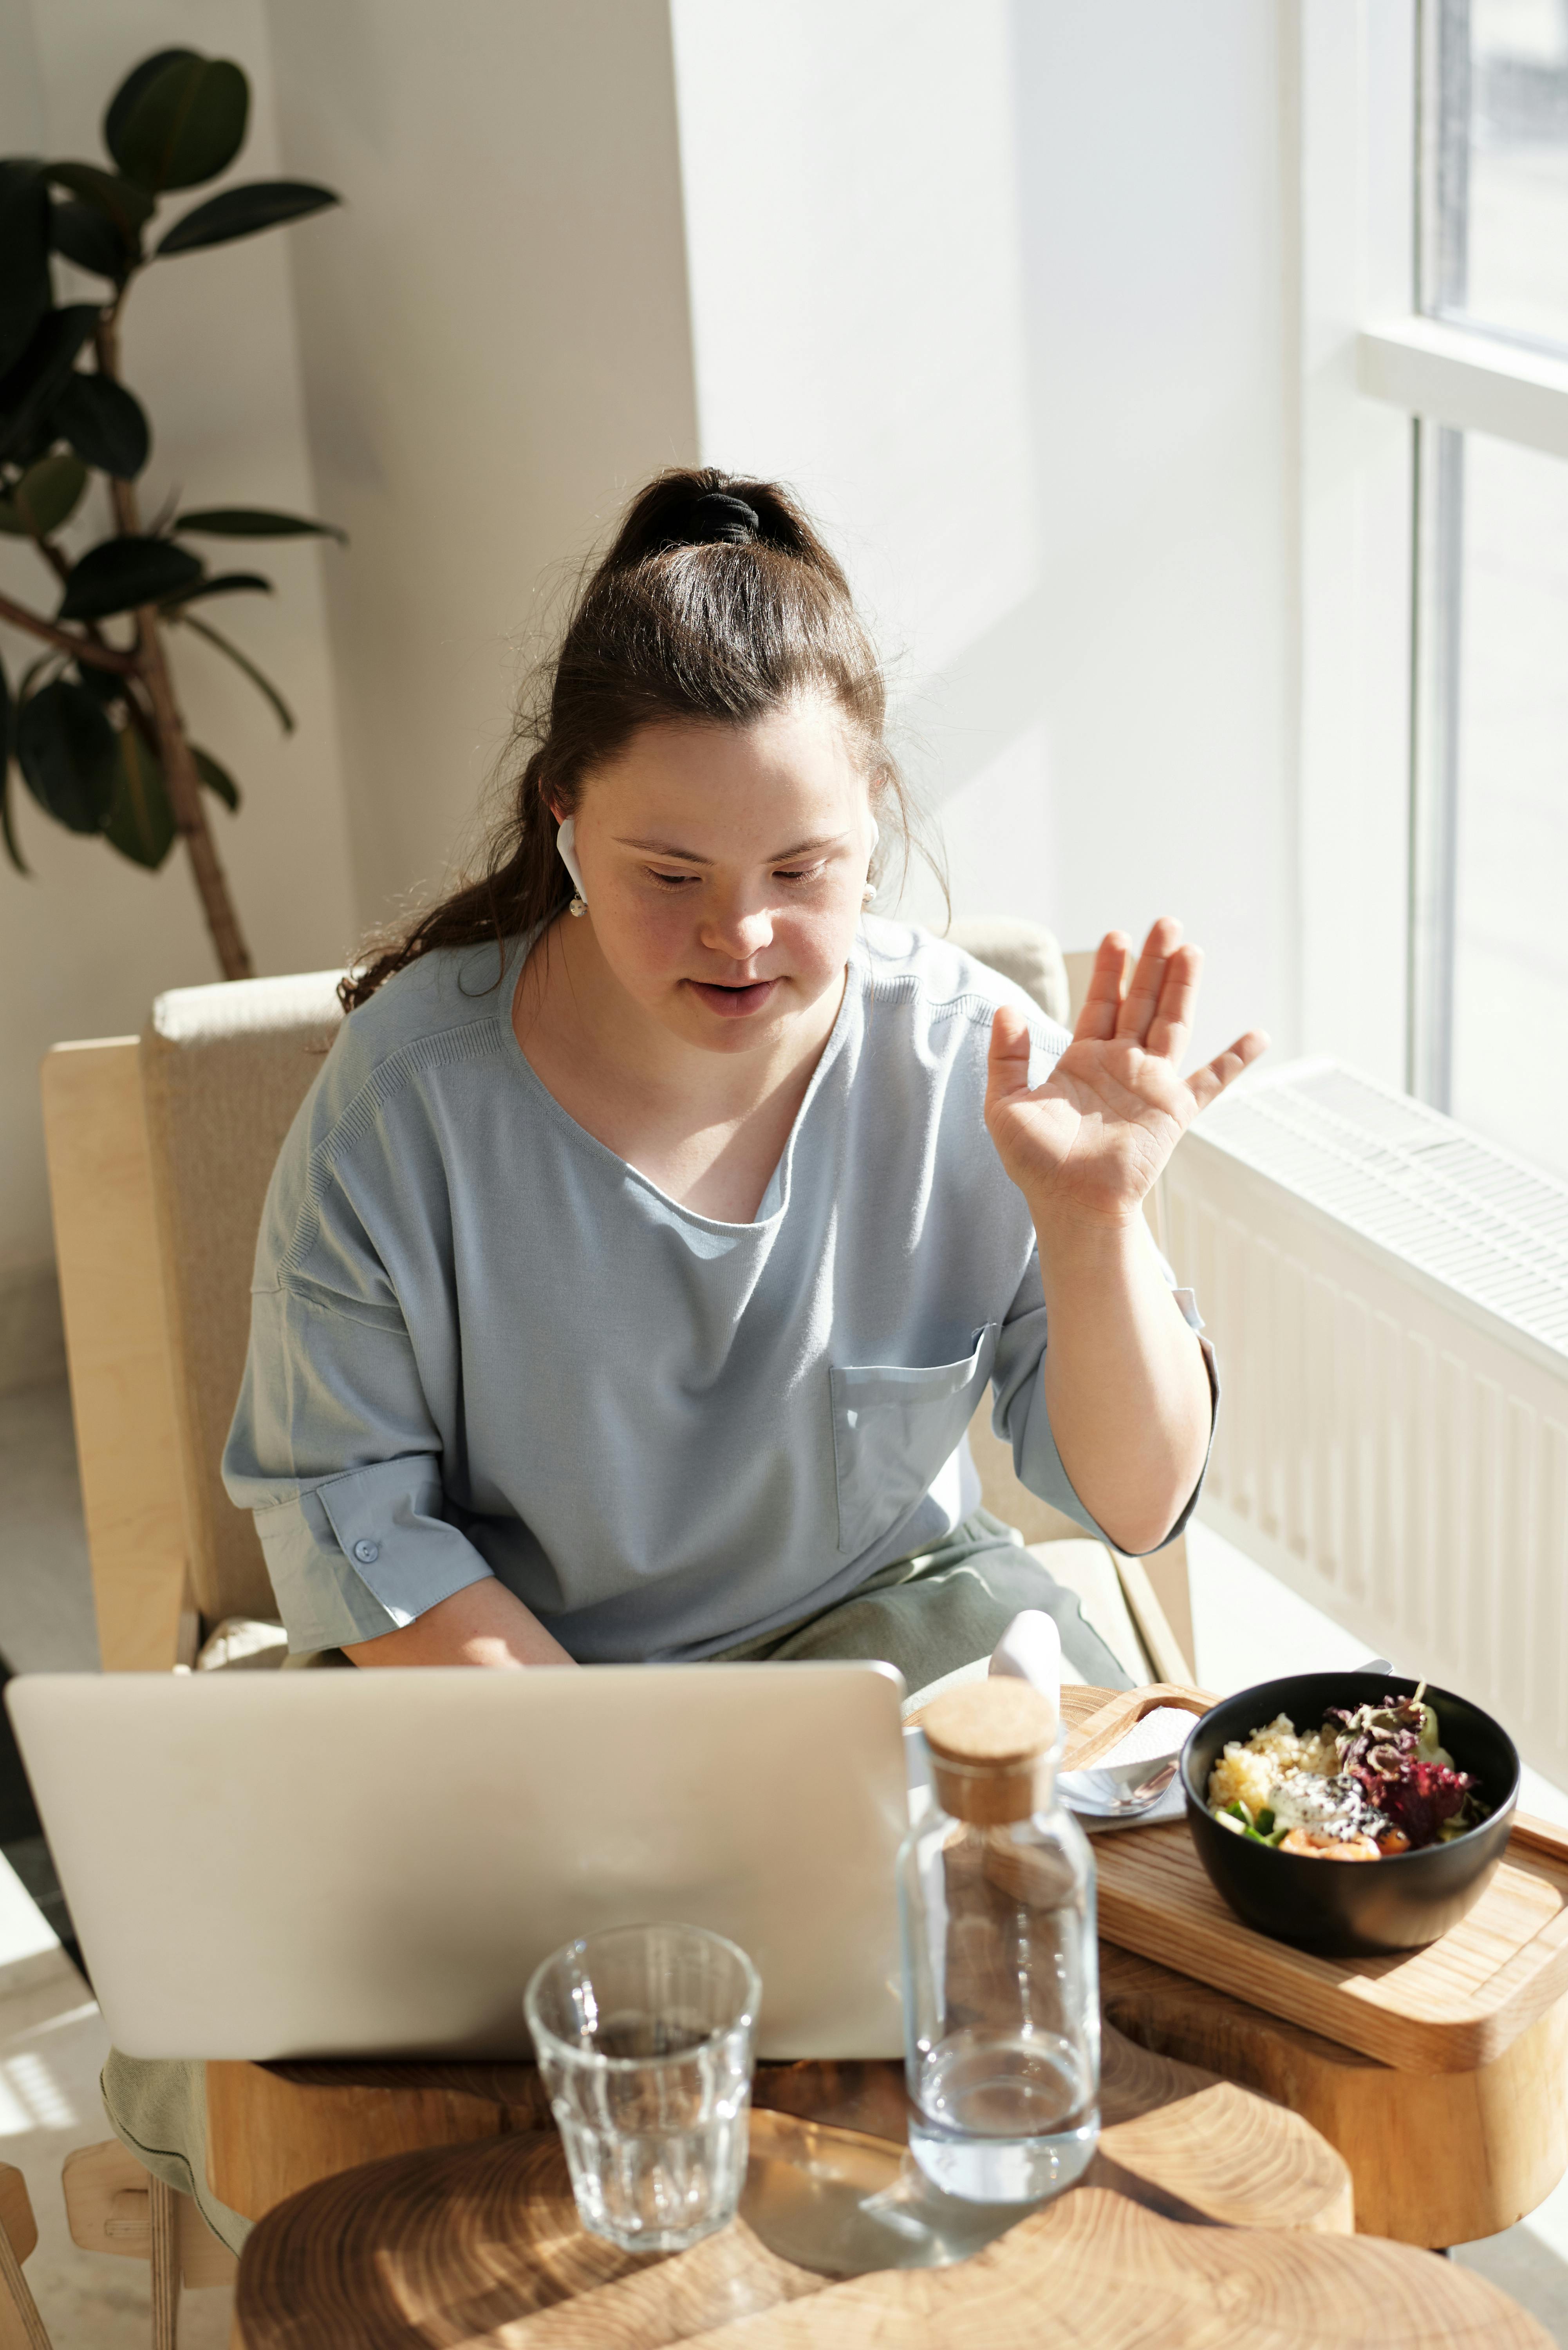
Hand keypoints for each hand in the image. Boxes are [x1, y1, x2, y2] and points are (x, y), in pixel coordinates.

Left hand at [984, 919, 1267, 1230]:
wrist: (1072, 1204)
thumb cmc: (1037, 1164)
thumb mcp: (1005, 1107)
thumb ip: (1006, 1057)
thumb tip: (1006, 1009)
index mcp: (1082, 1061)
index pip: (1100, 1004)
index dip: (1109, 971)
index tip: (1118, 936)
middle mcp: (1121, 1066)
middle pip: (1142, 1002)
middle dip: (1153, 963)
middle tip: (1165, 923)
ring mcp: (1151, 1086)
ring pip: (1172, 1025)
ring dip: (1183, 988)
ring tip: (1191, 949)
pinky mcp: (1174, 1112)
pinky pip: (1211, 1082)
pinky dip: (1235, 1060)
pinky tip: (1258, 1036)